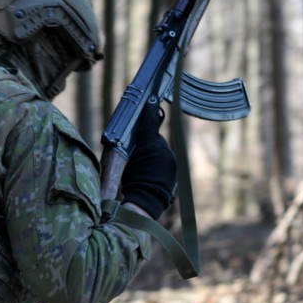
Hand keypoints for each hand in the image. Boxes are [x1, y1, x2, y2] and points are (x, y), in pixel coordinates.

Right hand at [120, 101, 176, 218]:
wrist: (145, 202)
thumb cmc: (132, 181)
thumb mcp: (127, 159)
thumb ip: (132, 144)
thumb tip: (137, 134)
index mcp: (152, 145)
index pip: (149, 125)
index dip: (149, 113)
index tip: (151, 100)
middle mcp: (166, 152)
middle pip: (155, 141)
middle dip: (148, 144)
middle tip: (138, 154)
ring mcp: (173, 163)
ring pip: (162, 153)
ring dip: (155, 157)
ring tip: (144, 169)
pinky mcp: (176, 174)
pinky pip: (167, 165)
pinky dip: (160, 168)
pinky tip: (151, 176)